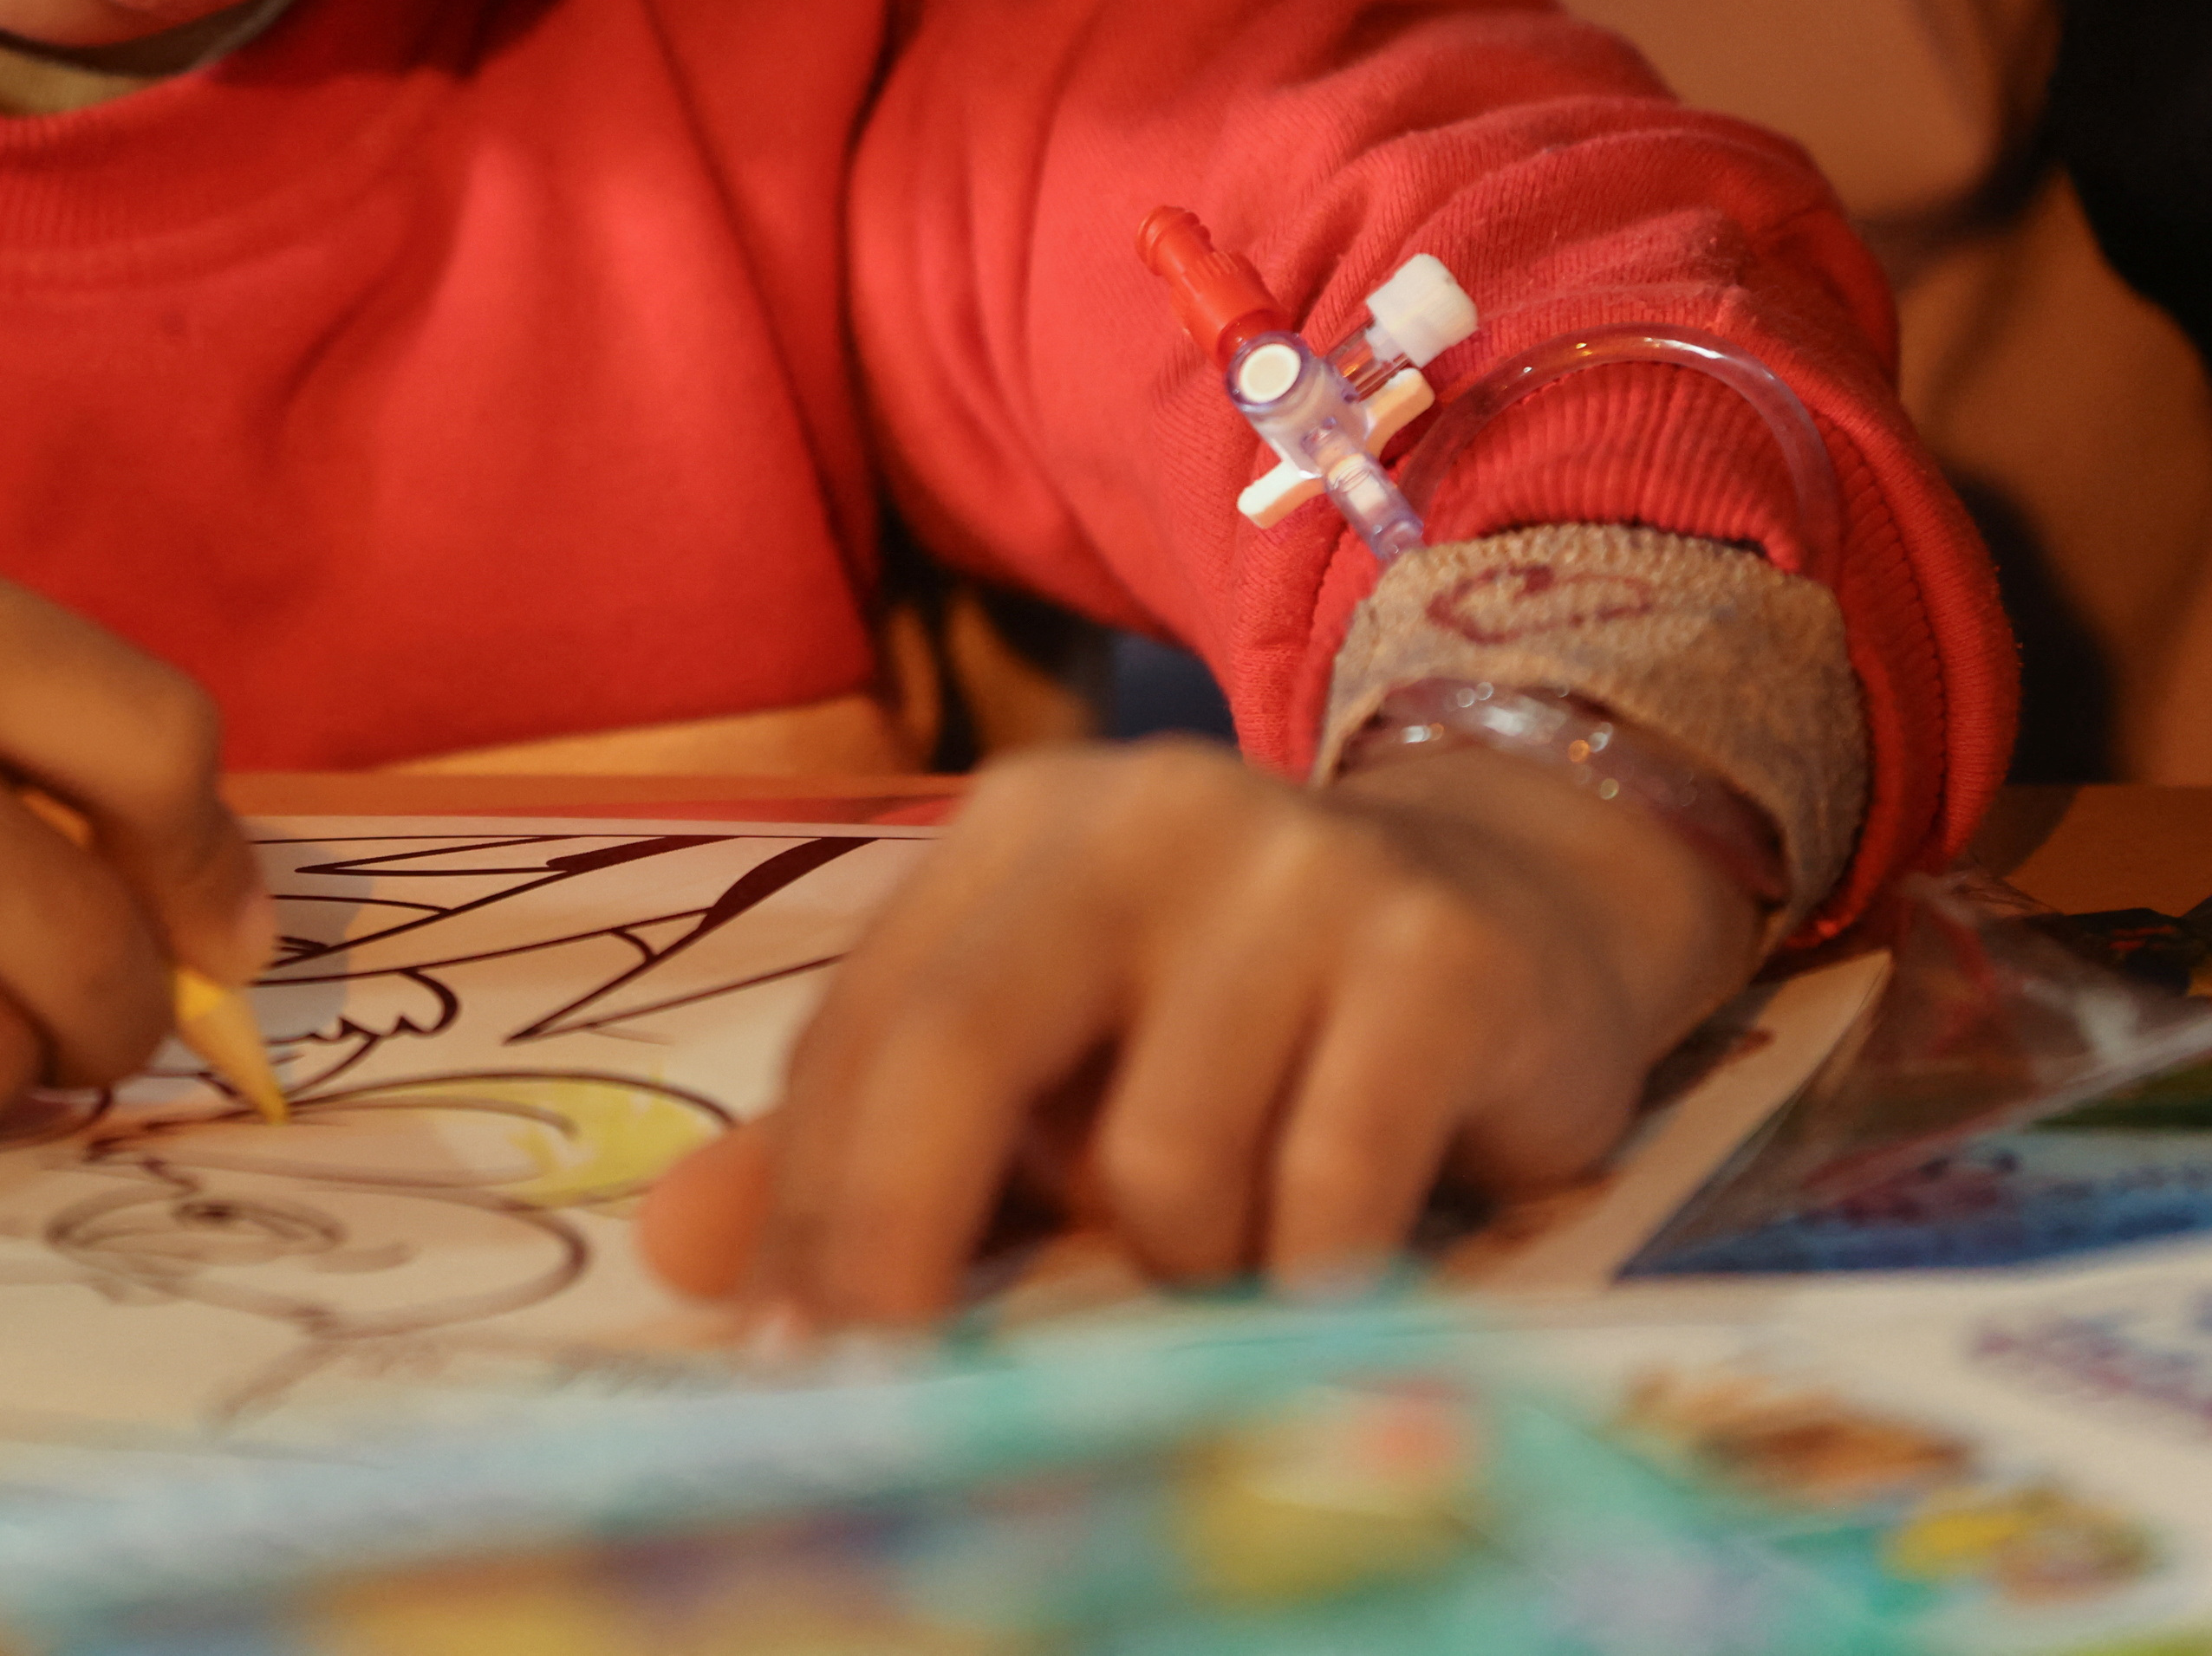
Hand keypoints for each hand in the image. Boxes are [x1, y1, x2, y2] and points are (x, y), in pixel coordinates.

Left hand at [638, 734, 1758, 1324]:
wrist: (1530, 907)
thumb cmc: (1252, 1019)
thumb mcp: (1055, 1059)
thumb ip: (869, 1142)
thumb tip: (681, 1254)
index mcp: (1019, 825)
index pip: (866, 1025)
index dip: (814, 1205)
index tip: (787, 1359)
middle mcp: (1144, 815)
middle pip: (959, 1047)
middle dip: (905, 1245)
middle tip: (896, 1396)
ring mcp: (1299, 868)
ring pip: (1158, 1158)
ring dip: (1181, 1264)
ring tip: (1241, 1243)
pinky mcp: (1439, 955)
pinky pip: (1325, 1188)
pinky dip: (1312, 1269)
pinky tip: (1335, 1260)